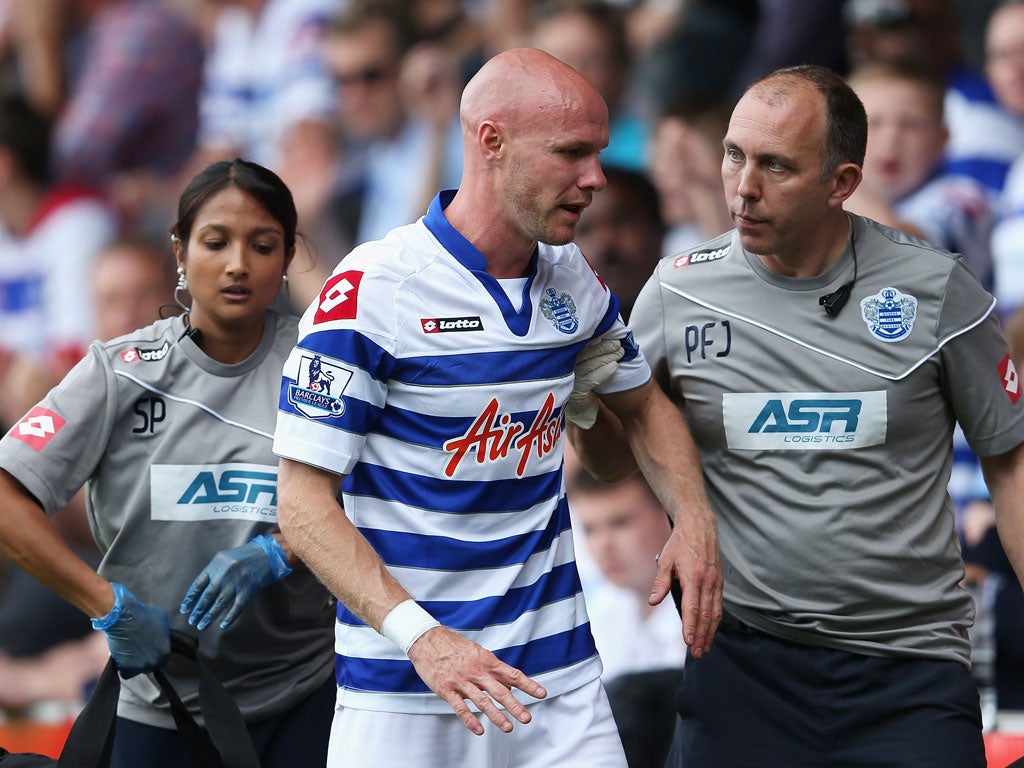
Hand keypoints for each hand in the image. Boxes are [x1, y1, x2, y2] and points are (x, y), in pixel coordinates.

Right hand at [91, 582, 169, 677]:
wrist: (122, 618)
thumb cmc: (143, 615)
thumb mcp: (162, 620)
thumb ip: (164, 634)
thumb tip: (163, 637)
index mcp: (165, 651)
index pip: (163, 659)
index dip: (156, 654)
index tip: (150, 649)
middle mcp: (154, 661)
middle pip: (152, 665)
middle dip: (147, 659)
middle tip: (140, 650)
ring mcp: (140, 666)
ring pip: (139, 670)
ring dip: (135, 664)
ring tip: (130, 652)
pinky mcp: (126, 668)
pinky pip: (126, 673)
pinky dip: (124, 668)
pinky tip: (123, 659)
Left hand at [180, 534, 291, 629]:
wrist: (268, 553)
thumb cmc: (244, 556)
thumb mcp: (224, 559)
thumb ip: (212, 572)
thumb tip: (199, 593)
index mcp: (216, 564)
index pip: (198, 585)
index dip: (190, 599)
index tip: (184, 610)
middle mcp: (225, 573)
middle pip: (207, 596)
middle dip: (198, 610)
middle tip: (192, 621)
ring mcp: (237, 582)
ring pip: (220, 603)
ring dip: (209, 616)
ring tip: (202, 625)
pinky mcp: (249, 589)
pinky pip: (237, 607)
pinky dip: (229, 618)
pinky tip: (222, 626)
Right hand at [406, 626, 546, 734]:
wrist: (426, 639)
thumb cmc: (454, 645)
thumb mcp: (477, 652)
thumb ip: (493, 669)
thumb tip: (510, 685)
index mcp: (486, 660)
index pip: (511, 674)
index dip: (527, 684)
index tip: (541, 693)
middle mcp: (476, 671)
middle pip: (499, 690)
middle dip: (514, 705)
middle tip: (527, 718)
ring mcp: (461, 681)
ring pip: (481, 701)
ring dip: (496, 715)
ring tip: (508, 727)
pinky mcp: (446, 689)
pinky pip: (460, 708)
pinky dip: (470, 719)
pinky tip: (479, 729)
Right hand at [566, 337, 624, 428]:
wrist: (580, 408)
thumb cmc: (583, 380)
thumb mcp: (583, 362)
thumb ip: (588, 348)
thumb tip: (603, 332)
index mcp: (562, 357)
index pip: (577, 343)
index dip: (593, 337)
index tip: (606, 332)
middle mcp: (562, 367)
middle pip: (584, 352)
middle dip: (604, 347)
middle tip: (618, 343)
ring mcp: (567, 380)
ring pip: (589, 364)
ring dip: (607, 357)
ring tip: (620, 352)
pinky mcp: (575, 393)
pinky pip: (591, 380)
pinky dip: (604, 372)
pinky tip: (615, 366)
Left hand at [650, 515, 721, 659]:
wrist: (700, 525)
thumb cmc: (680, 543)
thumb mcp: (665, 560)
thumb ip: (661, 582)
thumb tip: (654, 602)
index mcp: (693, 577)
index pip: (693, 607)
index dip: (691, 626)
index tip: (689, 642)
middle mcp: (708, 581)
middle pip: (706, 615)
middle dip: (702, 636)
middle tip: (699, 654)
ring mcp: (716, 582)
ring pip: (715, 612)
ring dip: (711, 632)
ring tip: (706, 648)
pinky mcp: (719, 582)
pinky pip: (719, 605)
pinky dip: (716, 620)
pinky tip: (711, 630)